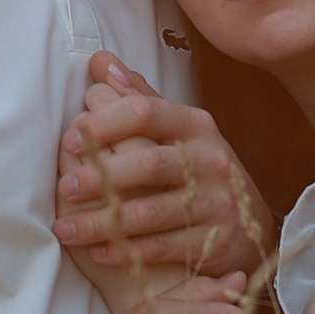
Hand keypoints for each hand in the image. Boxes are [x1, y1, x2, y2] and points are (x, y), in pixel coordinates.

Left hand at [53, 54, 275, 306]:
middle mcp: (209, 160)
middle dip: (100, 176)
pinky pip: (163, 247)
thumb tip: (100, 62)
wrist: (251, 228)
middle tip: (63, 187)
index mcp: (195, 125)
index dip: (104, 124)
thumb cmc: (198, 171)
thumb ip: (138, 98)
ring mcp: (216, 202)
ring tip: (65, 228)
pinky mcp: (216, 241)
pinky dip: (126, 251)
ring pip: (150, 213)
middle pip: (148, 163)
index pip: (145, 112)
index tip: (69, 140)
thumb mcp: (178, 131)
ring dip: (102, 221)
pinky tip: (97, 251)